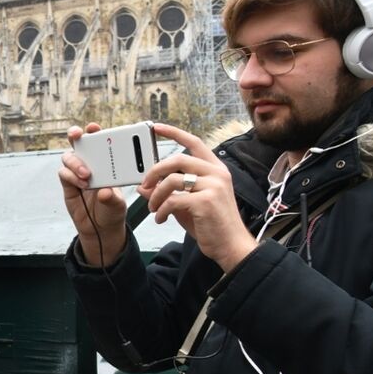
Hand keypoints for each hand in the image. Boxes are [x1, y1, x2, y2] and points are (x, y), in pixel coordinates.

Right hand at [59, 123, 128, 265]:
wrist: (100, 229)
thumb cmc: (112, 211)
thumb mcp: (118, 205)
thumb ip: (112, 198)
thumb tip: (104, 192)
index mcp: (106, 162)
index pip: (99, 141)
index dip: (94, 131)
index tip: (94, 127)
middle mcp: (90, 164)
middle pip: (78, 143)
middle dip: (75, 135)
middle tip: (78, 135)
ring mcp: (76, 173)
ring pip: (68, 157)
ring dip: (76, 162)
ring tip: (87, 175)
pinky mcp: (67, 184)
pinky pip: (63, 173)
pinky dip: (71, 176)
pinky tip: (81, 184)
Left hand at [138, 123, 256, 271]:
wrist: (230, 245)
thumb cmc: (210, 224)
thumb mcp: (185, 205)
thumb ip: (167, 192)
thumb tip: (142, 186)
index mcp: (215, 169)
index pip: (194, 142)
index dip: (174, 133)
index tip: (156, 127)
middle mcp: (217, 173)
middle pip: (177, 159)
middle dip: (155, 171)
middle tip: (145, 184)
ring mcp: (214, 186)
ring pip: (172, 180)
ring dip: (156, 195)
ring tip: (153, 208)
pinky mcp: (206, 201)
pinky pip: (173, 200)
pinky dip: (161, 210)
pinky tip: (160, 219)